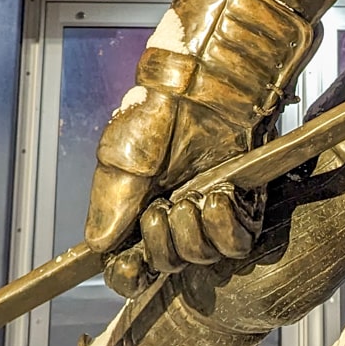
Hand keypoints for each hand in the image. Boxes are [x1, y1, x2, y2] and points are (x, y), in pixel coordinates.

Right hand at [83, 0, 312, 297]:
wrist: (216, 71)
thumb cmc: (165, 99)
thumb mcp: (124, 151)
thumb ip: (111, 201)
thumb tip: (98, 246)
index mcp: (140, 199)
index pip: (129, 261)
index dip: (128, 274)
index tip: (131, 271)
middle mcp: (175, 205)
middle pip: (165, 266)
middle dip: (162, 246)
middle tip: (162, 209)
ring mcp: (210, 204)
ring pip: (201, 258)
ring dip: (195, 234)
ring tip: (192, 197)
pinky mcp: (246, 199)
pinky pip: (237, 242)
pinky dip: (226, 226)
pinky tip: (220, 194)